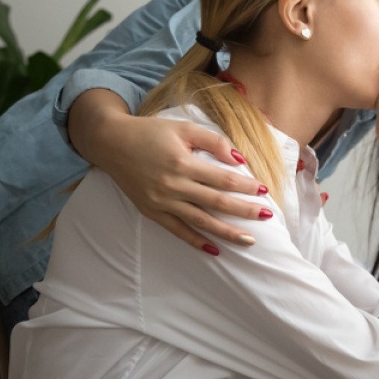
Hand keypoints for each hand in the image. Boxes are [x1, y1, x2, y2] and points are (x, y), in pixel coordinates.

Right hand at [87, 105, 269, 252]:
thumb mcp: (184, 128)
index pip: (223, 180)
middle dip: (245, 211)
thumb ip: (214, 142)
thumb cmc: (150, 132)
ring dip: (227, 232)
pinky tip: (214, 249)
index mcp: (183, 163)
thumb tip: (240, 160)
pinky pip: (177, 231)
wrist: (110, 142)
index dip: (246, 186)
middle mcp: (173, 186)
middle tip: (268, 216)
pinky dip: (196, 241)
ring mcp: (161, 202)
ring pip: (200, 222)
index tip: (264, 190)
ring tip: (249, 240)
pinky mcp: (151, 211)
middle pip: (217, 203)